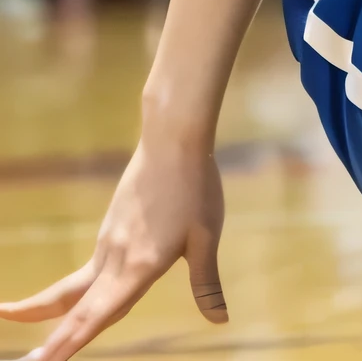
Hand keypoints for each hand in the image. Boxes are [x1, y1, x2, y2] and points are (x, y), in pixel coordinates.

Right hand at [0, 134, 225, 360]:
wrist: (171, 141)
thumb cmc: (195, 189)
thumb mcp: (206, 238)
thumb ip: (206, 284)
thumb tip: (221, 321)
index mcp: (138, 268)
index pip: (97, 317)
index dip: (69, 345)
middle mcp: (115, 260)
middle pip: (74, 308)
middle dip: (50, 340)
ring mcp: (108, 243)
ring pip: (74, 288)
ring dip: (47, 312)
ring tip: (17, 320)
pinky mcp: (110, 227)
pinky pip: (88, 269)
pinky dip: (70, 293)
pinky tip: (75, 299)